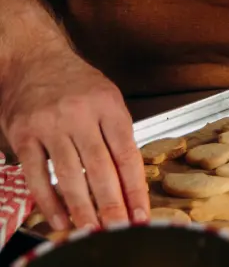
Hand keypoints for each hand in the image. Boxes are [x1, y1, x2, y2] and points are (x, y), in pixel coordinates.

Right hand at [0, 40, 148, 231]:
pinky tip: (60, 219)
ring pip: (70, 175)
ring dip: (82, 209)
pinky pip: (38, 176)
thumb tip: (129, 178)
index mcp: (108, 104)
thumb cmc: (75, 81)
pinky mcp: (24, 135)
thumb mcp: (106, 97)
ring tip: (92, 231)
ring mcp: (50, 125)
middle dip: (112, 205)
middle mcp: (80, 114)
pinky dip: (50, 202)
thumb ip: (116, 133)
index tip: (141, 213)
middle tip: (119, 231)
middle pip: (100, 168)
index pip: (127, 153)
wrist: (34, 59)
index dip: (135, 188)